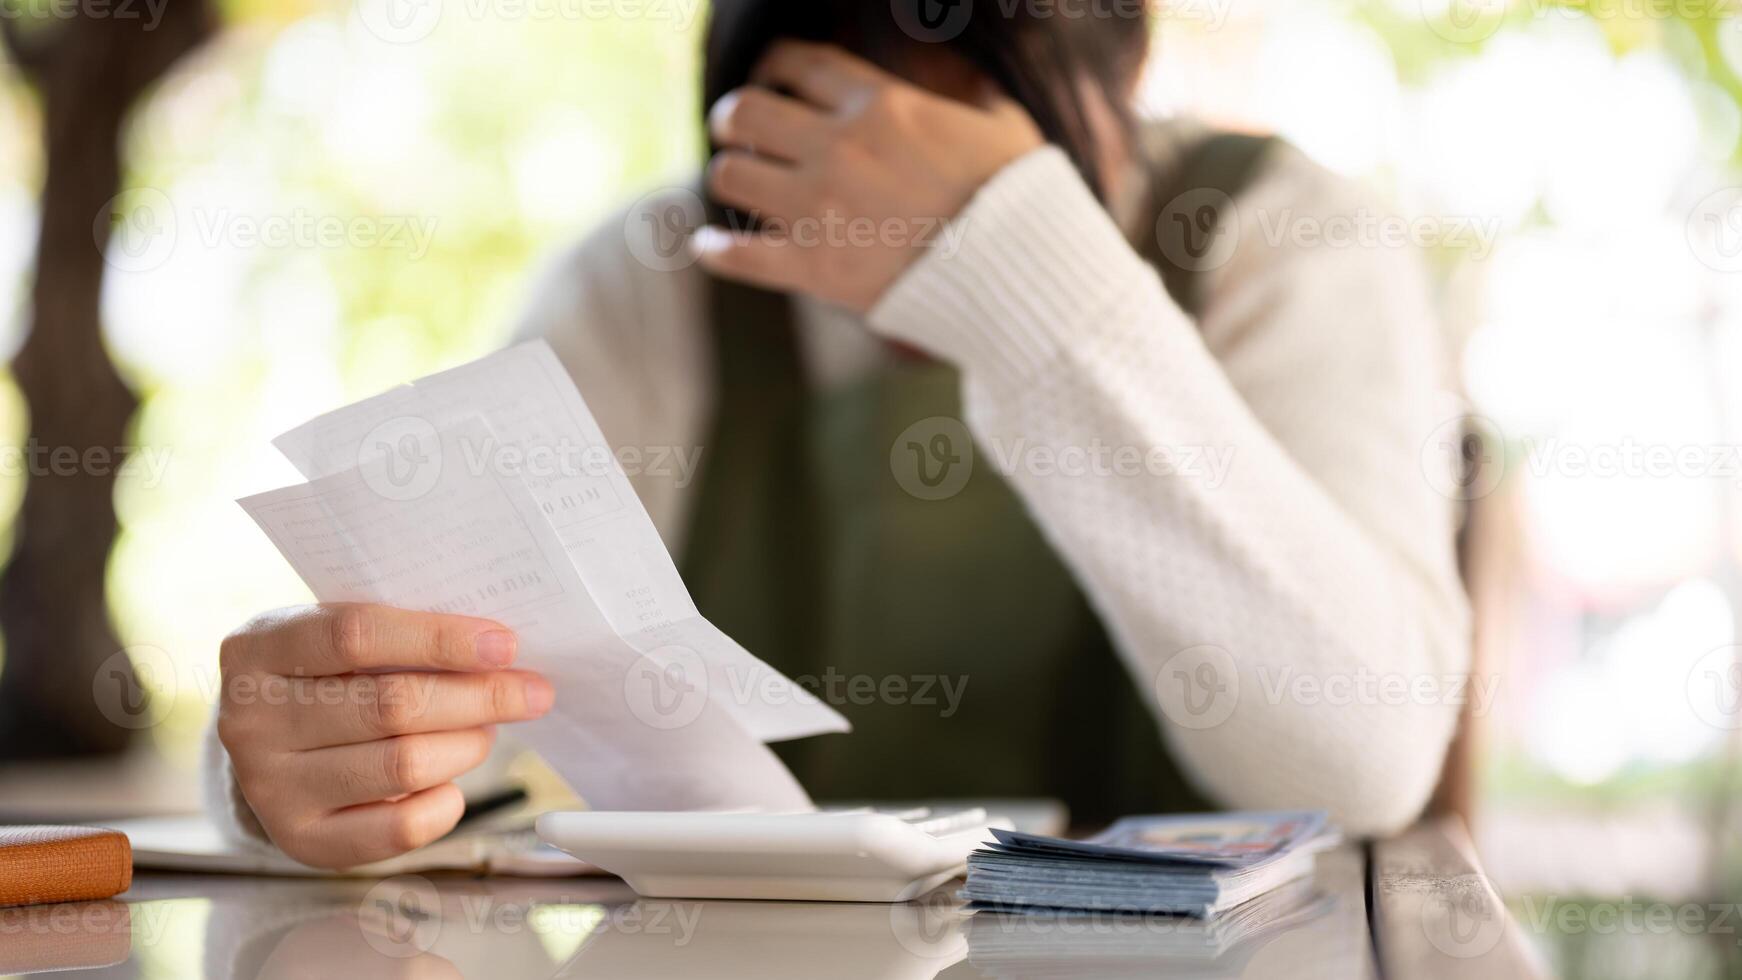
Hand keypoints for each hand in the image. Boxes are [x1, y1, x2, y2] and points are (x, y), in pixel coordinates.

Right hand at [216, 604, 553, 868]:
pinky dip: (446, 804)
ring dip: (467, 745)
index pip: (356, 635)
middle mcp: (251, 721)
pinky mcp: (301, 840)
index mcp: (257, 649)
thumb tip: (499, 649)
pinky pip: (400, 827)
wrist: (270, 744)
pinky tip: (452, 780)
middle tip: (531, 692)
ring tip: (485, 730)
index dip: (440, 639)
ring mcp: (271, 786)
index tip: (505, 644)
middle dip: (480, 697)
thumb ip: (401, 631)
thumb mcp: (339, 633)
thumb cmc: (327, 673)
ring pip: (404, 765)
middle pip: (392, 706)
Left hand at [697, 40, 1043, 312]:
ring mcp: (819, 208)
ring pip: (729, 175)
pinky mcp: (812, 268)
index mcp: (880, 104)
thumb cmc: (1019, 200)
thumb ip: (965, 95)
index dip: (774, 64)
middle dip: (733, 117)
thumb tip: (964, 83)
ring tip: (738, 182)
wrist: (1019, 275)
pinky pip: (735, 255)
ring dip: (729, 174)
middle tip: (735, 129)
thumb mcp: (1000, 124)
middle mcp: (838, 148)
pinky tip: (708, 248)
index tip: (771, 77)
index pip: (798, 63)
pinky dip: (714, 252)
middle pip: (745, 112)